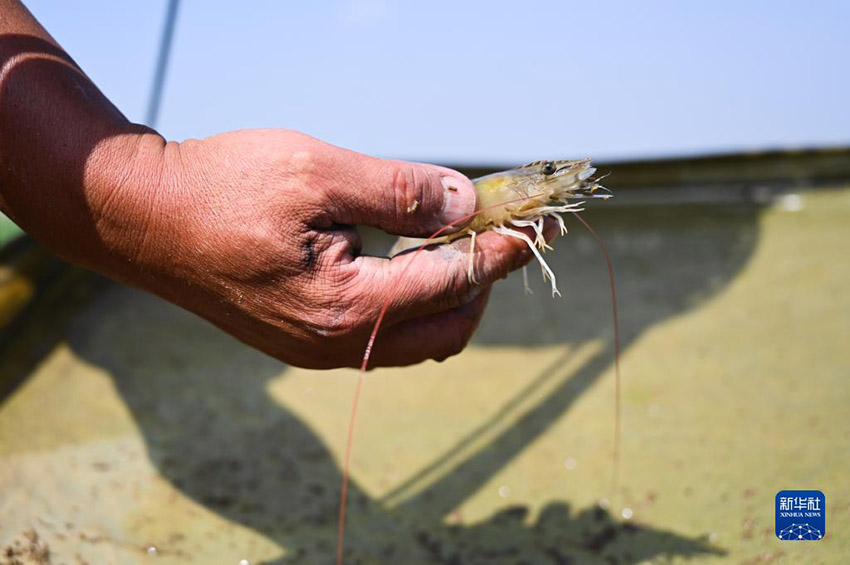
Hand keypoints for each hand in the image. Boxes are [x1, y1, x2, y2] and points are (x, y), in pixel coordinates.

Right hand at [95, 129, 548, 368]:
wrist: (145, 219)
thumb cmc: (224, 187)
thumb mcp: (318, 172)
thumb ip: (401, 192)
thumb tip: (468, 205)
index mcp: (350, 306)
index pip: (456, 282)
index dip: (503, 249)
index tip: (537, 224)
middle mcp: (341, 344)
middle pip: (449, 327)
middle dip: (486, 280)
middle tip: (498, 231)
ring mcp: (322, 349)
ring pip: (419, 337)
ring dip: (451, 293)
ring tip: (459, 240)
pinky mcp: (307, 340)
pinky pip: (384, 334)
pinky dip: (414, 300)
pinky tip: (413, 258)